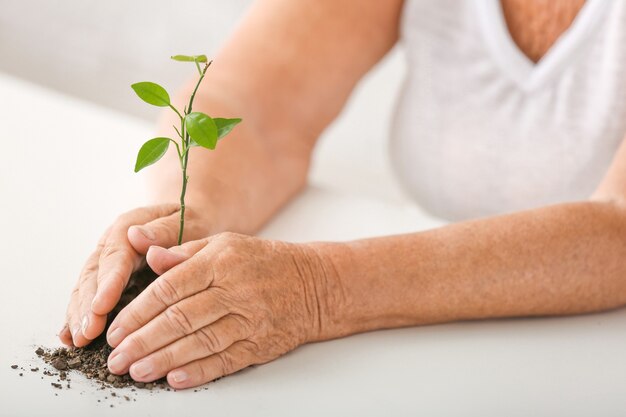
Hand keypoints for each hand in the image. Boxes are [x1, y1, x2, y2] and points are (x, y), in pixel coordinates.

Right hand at [60, 203, 213, 346]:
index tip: (101, 306)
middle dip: (89, 306)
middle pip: (94, 274)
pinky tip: (72, 338)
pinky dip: (79, 317)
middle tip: (88, 333)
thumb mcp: (186, 220)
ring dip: (81, 315)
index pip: (116, 256)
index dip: (107, 283)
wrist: (189, 219)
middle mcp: (112, 244)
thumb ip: (165, 230)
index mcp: (130, 227)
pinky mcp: (107, 278)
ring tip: (79, 340)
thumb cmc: (192, 222)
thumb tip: (137, 236)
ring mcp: (107, 262)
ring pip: (86, 288)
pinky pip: (89, 297)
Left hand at [104, 232, 335, 388]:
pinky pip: (227, 360)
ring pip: (200, 343)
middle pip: (180, 319)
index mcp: (220, 261)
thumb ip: (183, 253)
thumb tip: (145, 255)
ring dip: (164, 360)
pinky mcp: (261, 343)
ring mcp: (250, 319)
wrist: (313, 284)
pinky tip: (175, 380)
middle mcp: (234, 290)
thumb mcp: (223, 244)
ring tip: (136, 372)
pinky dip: (200, 372)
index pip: (170, 288)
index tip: (115, 328)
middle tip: (116, 358)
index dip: (138, 311)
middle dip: (143, 341)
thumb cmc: (262, 262)